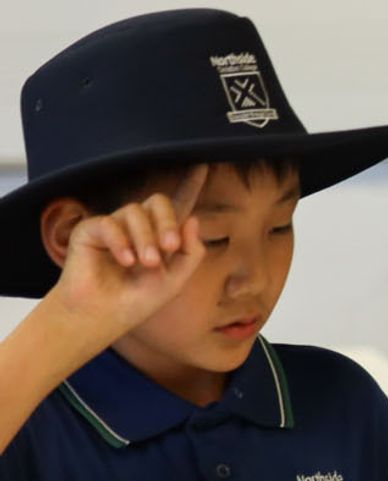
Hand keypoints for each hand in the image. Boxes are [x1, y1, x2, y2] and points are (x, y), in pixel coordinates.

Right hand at [40, 165, 210, 346]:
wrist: (106, 315)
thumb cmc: (139, 299)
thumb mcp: (177, 279)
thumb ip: (191, 251)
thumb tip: (193, 219)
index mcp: (161, 235)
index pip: (178, 205)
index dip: (190, 184)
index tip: (204, 165)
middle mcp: (138, 226)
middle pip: (159, 202)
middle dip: (168, 223)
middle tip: (169, 249)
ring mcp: (114, 225)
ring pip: (136, 212)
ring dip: (146, 239)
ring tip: (147, 264)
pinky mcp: (90, 230)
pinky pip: (109, 222)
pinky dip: (121, 242)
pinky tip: (126, 262)